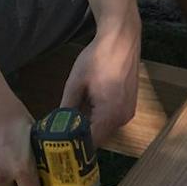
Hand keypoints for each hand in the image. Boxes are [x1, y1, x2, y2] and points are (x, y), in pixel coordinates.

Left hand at [60, 22, 140, 144]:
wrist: (122, 39)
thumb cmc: (98, 57)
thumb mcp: (76, 83)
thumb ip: (67, 107)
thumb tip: (56, 125)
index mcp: (110, 114)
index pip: (91, 142)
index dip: (74, 146)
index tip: (58, 147)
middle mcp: (123, 118)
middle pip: (99, 138)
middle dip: (80, 137)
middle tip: (61, 134)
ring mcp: (128, 112)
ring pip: (105, 129)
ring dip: (89, 126)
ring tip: (70, 120)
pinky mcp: (129, 105)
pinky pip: (111, 119)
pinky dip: (99, 118)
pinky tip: (86, 107)